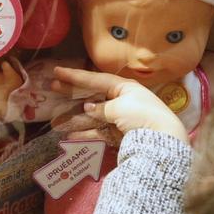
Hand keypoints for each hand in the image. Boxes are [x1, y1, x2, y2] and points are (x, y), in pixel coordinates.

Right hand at [52, 66, 185, 142]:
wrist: (162, 141)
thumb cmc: (142, 116)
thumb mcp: (120, 108)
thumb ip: (101, 108)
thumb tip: (88, 107)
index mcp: (124, 88)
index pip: (95, 79)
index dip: (75, 76)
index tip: (57, 72)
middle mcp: (121, 101)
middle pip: (91, 96)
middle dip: (72, 94)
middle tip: (52, 88)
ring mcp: (119, 119)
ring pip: (91, 117)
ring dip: (74, 120)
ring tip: (55, 123)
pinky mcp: (119, 135)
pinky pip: (98, 133)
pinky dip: (85, 135)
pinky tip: (70, 138)